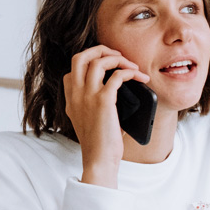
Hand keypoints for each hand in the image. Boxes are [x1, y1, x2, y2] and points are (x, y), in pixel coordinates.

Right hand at [63, 45, 148, 188]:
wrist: (99, 160)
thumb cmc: (100, 144)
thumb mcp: (90, 120)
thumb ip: (95, 103)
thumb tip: (119, 89)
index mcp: (71, 99)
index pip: (72, 70)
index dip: (89, 62)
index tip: (106, 67)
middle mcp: (76, 94)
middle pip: (81, 56)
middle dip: (100, 50)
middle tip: (117, 56)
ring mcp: (87, 96)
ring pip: (99, 61)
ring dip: (118, 58)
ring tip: (132, 66)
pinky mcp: (103, 101)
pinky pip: (117, 76)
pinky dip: (130, 72)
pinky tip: (139, 78)